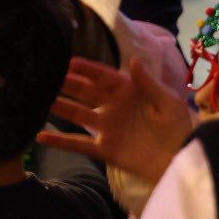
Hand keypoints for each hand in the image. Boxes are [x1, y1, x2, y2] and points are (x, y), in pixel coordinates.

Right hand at [38, 55, 195, 186]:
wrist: (180, 159)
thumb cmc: (177, 127)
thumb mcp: (166, 102)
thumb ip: (147, 83)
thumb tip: (133, 59)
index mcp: (128, 91)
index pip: (102, 76)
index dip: (86, 69)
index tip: (68, 61)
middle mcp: (113, 106)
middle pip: (85, 92)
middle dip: (67, 83)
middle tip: (45, 76)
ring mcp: (107, 128)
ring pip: (78, 114)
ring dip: (59, 107)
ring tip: (38, 99)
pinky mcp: (104, 149)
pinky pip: (78, 144)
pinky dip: (59, 141)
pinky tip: (39, 136)